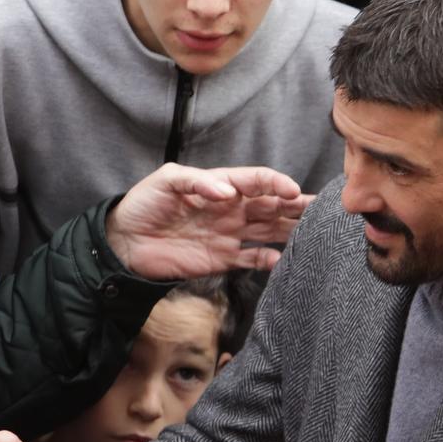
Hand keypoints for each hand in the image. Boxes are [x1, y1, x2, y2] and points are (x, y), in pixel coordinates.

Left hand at [107, 164, 310, 279]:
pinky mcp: (221, 259)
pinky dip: (268, 260)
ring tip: (314, 231)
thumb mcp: (166, 181)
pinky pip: (251, 259)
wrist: (124, 244)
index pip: (256, 181)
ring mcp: (228, 234)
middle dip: (295, 205)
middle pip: (270, 205)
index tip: (292, 190)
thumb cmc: (143, 204)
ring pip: (268, 230)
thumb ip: (197, 182)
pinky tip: (283, 260)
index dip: (276, 184)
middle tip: (319, 209)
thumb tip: (227, 191)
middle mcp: (230, 209)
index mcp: (220, 186)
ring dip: (290, 230)